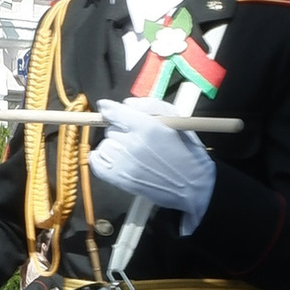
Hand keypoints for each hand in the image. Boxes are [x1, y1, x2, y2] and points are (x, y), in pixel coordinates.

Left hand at [90, 96, 216, 223]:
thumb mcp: (177, 119)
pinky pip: (96, 163)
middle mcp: (133, 145)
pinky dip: (102, 159)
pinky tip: (116, 160)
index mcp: (148, 128)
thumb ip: (151, 105)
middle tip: (137, 138)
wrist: (193, 186)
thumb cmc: (187, 151)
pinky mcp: (120, 180)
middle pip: (111, 128)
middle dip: (121, 130)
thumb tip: (126, 104)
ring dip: (115, 146)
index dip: (109, 109)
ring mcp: (124, 164)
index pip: (114, 112)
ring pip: (105, 145)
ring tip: (132, 152)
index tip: (107, 108)